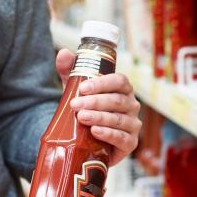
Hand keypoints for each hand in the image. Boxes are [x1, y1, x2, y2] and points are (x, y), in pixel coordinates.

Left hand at [55, 49, 140, 165]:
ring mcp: (132, 125)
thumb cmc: (87, 111)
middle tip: (75, 105)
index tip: (82, 88)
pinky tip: (95, 131)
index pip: (119, 81)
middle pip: (117, 101)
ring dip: (99, 117)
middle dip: (95, 102)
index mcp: (122, 90)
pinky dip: (108, 134)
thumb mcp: (76, 92)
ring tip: (81, 117)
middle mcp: (131, 105)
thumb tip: (64, 53)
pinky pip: (122, 138)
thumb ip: (70, 72)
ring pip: (118, 119)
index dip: (103, 83)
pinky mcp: (130, 143)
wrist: (88, 142)